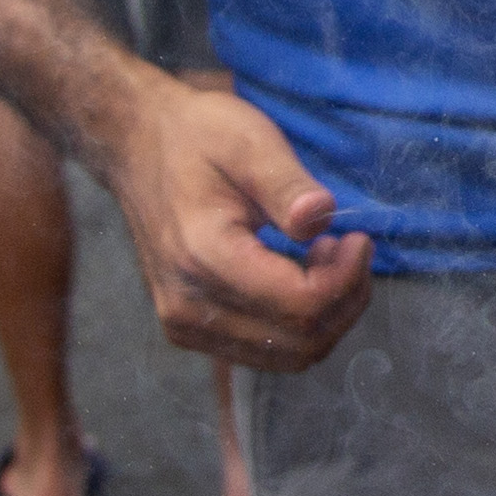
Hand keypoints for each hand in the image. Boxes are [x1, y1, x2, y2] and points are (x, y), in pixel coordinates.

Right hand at [105, 80, 373, 370]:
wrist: (138, 147)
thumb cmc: (197, 137)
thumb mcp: (249, 143)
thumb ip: (286, 185)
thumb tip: (320, 219)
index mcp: (203, 256)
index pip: (300, 305)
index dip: (345, 280)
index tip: (357, 238)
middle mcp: (188, 306)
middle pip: (300, 343)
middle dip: (344, 301)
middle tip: (348, 248)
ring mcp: (184, 324)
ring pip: (286, 357)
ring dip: (325, 316)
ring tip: (324, 260)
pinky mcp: (188, 329)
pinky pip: (263, 351)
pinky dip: (297, 324)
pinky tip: (298, 276)